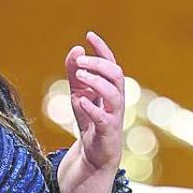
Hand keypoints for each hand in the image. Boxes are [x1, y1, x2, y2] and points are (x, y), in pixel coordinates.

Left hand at [65, 32, 124, 172]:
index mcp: (111, 88)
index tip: (89, 35)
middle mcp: (117, 100)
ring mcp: (115, 116)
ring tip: (79, 75)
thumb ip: (75, 73)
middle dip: (99, 64)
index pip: (111, 63)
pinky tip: (80, 101)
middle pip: (116, 75)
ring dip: (97, 82)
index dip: (102, 49)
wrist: (93, 157)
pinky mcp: (109, 134)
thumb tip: (76, 48)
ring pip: (115, 94)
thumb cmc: (89, 122)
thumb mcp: (78, 94)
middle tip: (80, 61)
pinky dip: (93, 109)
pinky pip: (105, 119)